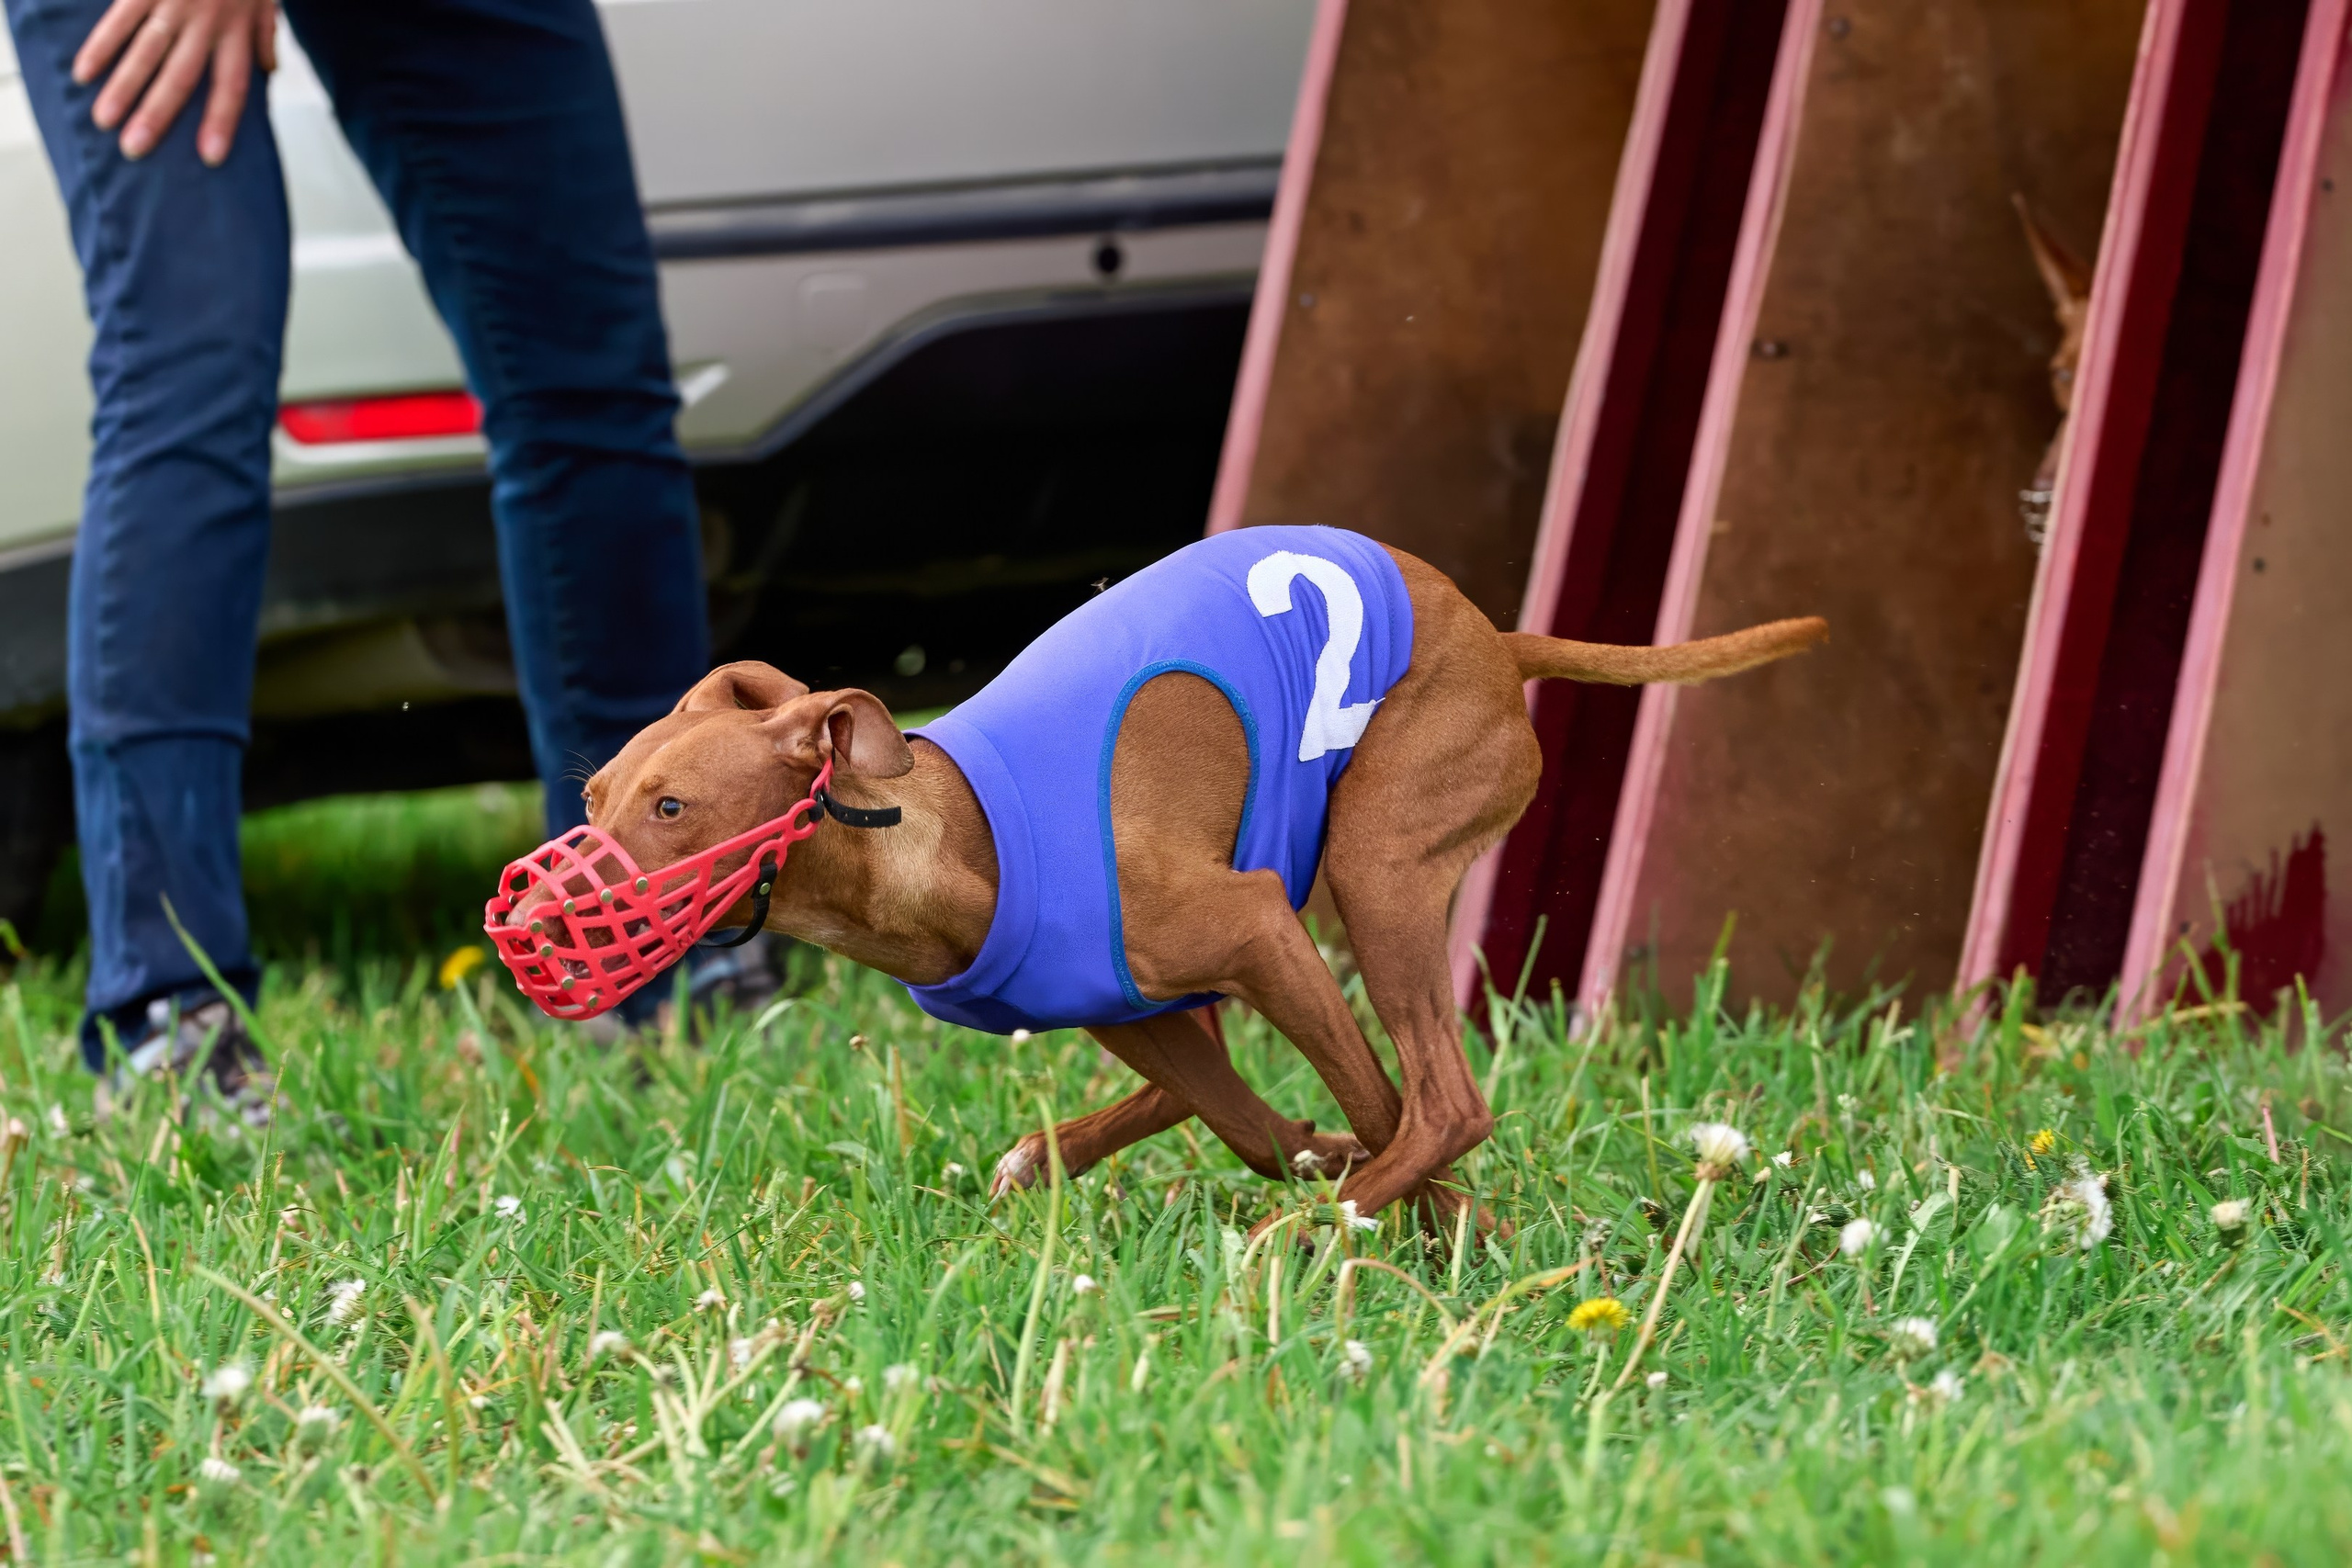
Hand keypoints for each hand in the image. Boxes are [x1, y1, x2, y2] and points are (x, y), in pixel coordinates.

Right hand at [72, 0, 278, 166]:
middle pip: (181, 76)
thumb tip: (268, 73)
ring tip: (104, 121)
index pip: (232, 85)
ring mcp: (173, 2)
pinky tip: (85, 72)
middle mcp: (206, 21)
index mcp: (238, 30)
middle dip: (157, 115)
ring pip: (145, 51)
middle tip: (135, 149)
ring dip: (123, 87)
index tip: (210, 157)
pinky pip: (120, 17)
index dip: (221, 121)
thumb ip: (267, 34)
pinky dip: (101, 44)